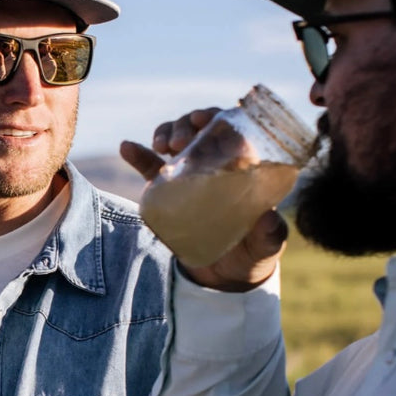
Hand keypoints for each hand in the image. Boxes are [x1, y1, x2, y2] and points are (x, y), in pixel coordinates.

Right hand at [120, 107, 286, 290]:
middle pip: (199, 130)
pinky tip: (127, 146)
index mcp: (243, 167)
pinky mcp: (166, 192)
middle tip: (179, 142)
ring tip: (161, 145)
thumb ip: (269, 232)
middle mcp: (215, 165)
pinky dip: (138, 155)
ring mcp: (189, 176)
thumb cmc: (253, 253)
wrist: (225, 278)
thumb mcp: (267, 243)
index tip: (203, 119)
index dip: (216, 117)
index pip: (230, 131)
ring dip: (166, 133)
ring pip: (175, 142)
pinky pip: (150, 168)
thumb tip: (267, 217)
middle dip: (186, 125)